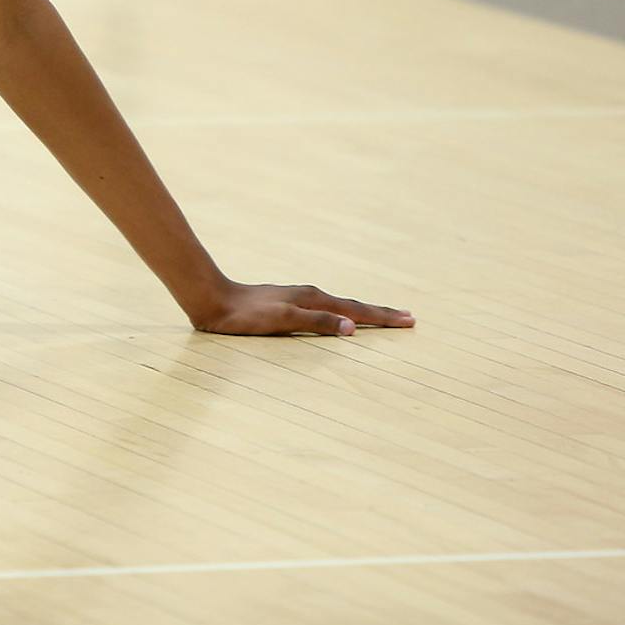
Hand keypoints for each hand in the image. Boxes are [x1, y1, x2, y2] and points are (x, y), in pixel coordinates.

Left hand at [191, 280, 413, 336]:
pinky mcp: (287, 303)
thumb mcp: (283, 321)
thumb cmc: (246, 316)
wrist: (214, 301)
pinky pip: (325, 309)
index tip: (410, 320)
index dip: (383, 317)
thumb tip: (353, 328)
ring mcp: (299, 298)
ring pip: (339, 305)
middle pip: (353, 305)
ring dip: (363, 312)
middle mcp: (310, 296)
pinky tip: (337, 317)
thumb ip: (317, 323)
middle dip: (380, 312)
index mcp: (313, 299)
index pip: (357, 310)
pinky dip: (342, 312)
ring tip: (381, 316)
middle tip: (408, 317)